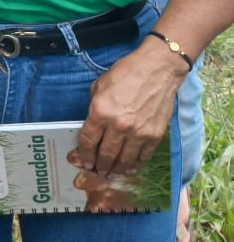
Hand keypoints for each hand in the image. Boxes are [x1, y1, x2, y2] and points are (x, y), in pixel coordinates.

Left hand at [75, 39, 184, 175]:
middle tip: (97, 171)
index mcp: (100, 112)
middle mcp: (118, 125)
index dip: (84, 154)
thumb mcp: (100, 86)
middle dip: (99, 166)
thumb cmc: (127, 72)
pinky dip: (136, 165)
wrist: (158, 68)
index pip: (88, 140)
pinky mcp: (155, 135)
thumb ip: (94, 106)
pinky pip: (143, 156)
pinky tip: (131, 168)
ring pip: (124, 160)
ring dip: (116, 170)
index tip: (84, 161)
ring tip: (112, 173)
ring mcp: (138, 132)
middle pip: (105, 155)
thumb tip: (92, 123)